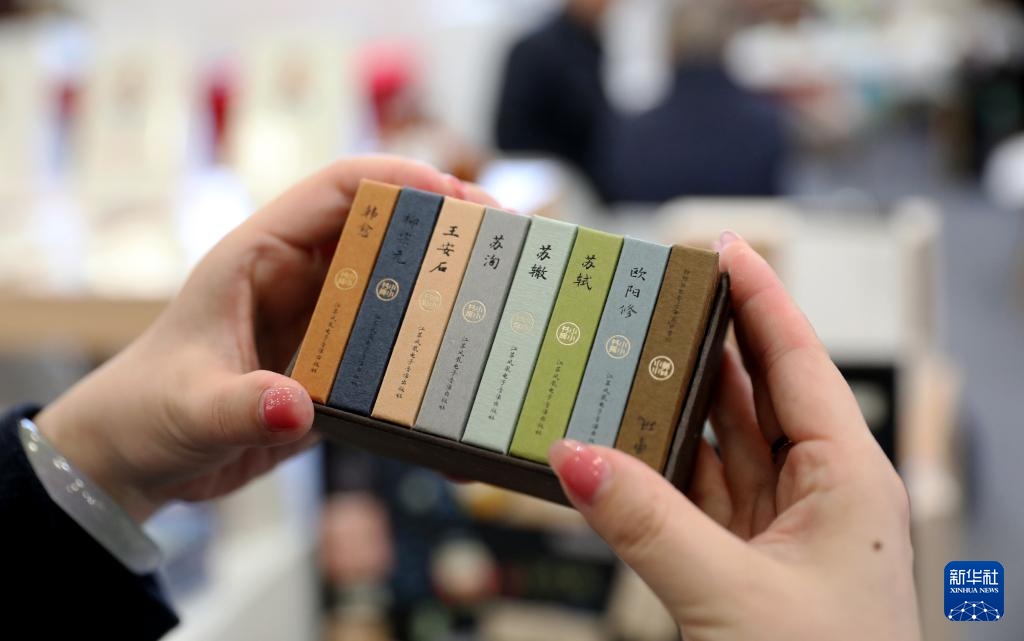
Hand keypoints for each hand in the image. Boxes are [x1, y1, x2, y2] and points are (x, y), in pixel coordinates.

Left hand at [35, 156, 496, 522]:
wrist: (137, 458)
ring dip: (447, 286)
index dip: (396, 178)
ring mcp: (320, 322)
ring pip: (396, 285)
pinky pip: (391, 345)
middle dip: (444, 227)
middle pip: (383, 231)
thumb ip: (238, 406)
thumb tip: (297, 410)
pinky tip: (466, 369)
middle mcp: (296, 279)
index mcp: (257, 258)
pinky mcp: (333, 366)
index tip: (454, 191)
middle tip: (504, 239)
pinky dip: (430, 350)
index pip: (334, 191)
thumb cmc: (146, 413)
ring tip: (503, 294)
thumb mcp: (188, 409)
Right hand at [548, 232, 919, 640]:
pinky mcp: (740, 566)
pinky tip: (622, 441)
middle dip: (709, 343)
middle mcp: (817, 495)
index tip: (725, 246)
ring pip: (721, 445)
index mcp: (848, 479)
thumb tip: (571, 456)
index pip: (800, 363)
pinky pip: (694, 496)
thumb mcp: (731, 595)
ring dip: (674, 406)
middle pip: (757, 394)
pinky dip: (657, 469)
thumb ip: (645, 523)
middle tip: (659, 293)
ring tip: (627, 355)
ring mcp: (777, 531)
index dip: (762, 299)